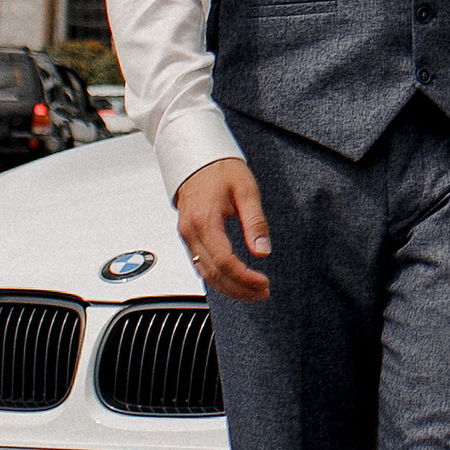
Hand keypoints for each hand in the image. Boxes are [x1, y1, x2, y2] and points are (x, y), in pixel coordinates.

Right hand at [174, 156, 271, 300]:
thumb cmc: (221, 168)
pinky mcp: (188, 235)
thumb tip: (263, 251)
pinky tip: (233, 281)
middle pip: (213, 273)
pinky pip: (200, 264)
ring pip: (204, 273)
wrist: (197, 156)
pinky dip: (216, 278)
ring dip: (228, 287)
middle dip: (239, 289)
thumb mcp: (246, 190)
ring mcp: (186, 235)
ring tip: (252, 292)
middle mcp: (191, 231)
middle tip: (262, 293)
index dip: (244, 278)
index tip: (263, 283)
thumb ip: (255, 222)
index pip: (224, 261)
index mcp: (205, 220)